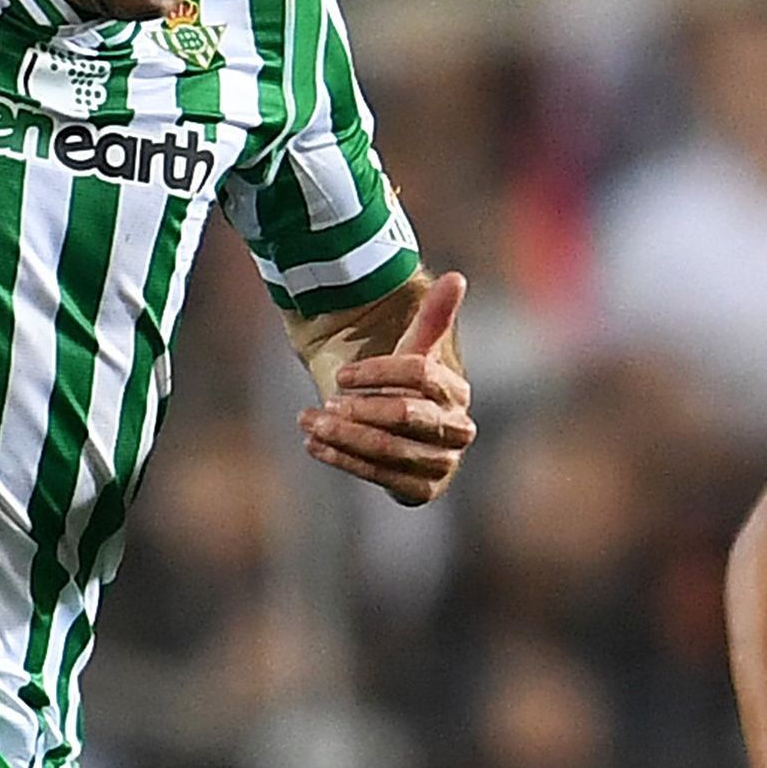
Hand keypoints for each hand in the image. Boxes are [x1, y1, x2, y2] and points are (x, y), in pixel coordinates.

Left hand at [299, 272, 473, 505]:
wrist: (407, 439)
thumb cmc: (407, 389)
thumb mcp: (415, 352)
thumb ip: (433, 318)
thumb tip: (456, 276)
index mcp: (457, 391)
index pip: (419, 374)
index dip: (377, 372)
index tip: (341, 376)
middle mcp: (457, 429)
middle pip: (405, 414)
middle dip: (360, 408)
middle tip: (325, 402)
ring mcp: (442, 463)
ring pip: (388, 448)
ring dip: (343, 435)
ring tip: (309, 421)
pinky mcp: (421, 491)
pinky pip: (377, 476)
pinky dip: (341, 459)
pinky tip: (313, 444)